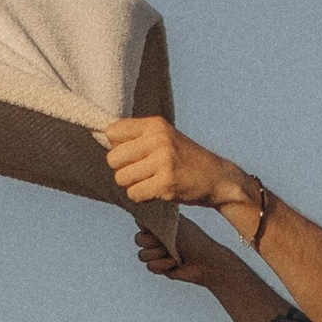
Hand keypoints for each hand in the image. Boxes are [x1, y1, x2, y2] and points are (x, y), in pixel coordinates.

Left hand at [100, 115, 253, 218]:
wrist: (217, 178)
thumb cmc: (184, 159)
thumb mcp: (164, 137)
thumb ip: (136, 137)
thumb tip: (104, 139)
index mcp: (155, 124)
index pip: (112, 132)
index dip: (118, 147)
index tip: (134, 154)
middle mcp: (158, 139)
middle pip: (112, 159)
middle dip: (122, 170)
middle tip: (142, 172)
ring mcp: (163, 161)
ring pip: (121, 179)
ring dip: (133, 185)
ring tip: (151, 181)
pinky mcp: (166, 183)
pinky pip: (134, 194)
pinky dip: (142, 197)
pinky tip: (157, 190)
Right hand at [133, 214, 223, 286]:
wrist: (205, 262)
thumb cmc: (194, 240)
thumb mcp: (175, 225)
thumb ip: (157, 219)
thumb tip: (139, 215)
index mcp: (162, 224)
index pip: (142, 222)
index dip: (145, 226)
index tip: (152, 228)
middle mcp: (158, 237)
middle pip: (138, 239)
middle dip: (151, 242)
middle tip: (164, 242)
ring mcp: (158, 253)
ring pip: (142, 255)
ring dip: (157, 255)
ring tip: (172, 255)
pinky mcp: (160, 266)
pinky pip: (150, 266)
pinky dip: (162, 265)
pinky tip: (174, 263)